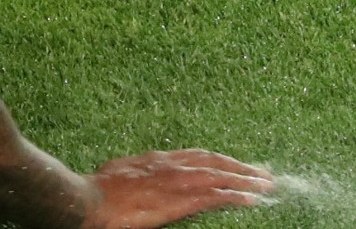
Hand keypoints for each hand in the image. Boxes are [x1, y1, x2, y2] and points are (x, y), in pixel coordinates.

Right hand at [83, 149, 274, 228]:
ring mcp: (175, 182)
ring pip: (220, 176)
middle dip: (240, 167)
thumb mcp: (120, 173)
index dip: (220, 159)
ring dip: (246, 179)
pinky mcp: (178, 201)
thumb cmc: (96, 191)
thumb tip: (144, 179)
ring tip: (267, 185)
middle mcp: (170, 165)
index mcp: (156, 160)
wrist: (88, 200)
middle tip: (263, 173)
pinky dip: (236, 196)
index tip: (237, 163)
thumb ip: (139, 173)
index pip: (197, 155)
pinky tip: (252, 200)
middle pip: (214, 161)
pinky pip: (214, 197)